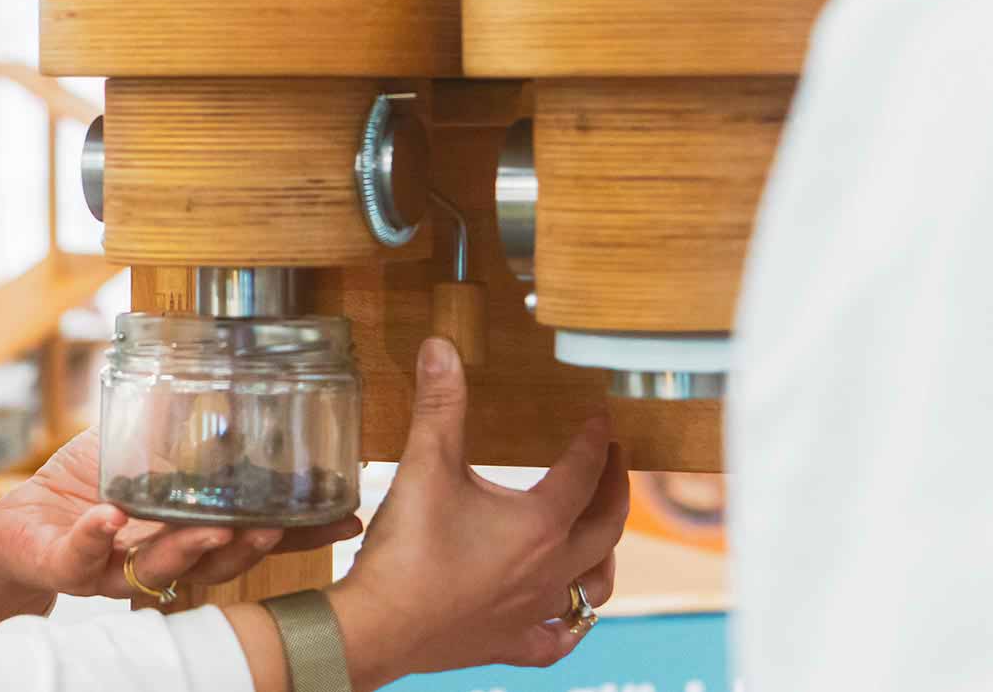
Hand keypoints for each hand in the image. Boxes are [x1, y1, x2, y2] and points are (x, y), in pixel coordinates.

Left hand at [0, 428, 363, 627]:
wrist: (18, 522)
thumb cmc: (85, 486)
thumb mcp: (137, 448)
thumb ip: (178, 427)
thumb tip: (230, 374)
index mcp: (188, 532)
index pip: (251, 535)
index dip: (297, 532)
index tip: (344, 518)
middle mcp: (161, 559)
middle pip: (217, 563)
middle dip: (246, 546)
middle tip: (271, 527)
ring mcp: (115, 568)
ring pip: (159, 569)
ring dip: (185, 547)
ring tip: (207, 526)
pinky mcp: (67, 564)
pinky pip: (83, 557)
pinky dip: (96, 537)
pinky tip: (109, 518)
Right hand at [328, 338, 628, 685]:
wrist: (378, 627)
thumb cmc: (406, 552)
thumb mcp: (424, 465)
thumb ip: (439, 405)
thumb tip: (441, 348)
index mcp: (538, 524)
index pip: (582, 473)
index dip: (594, 440)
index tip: (601, 421)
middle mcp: (548, 570)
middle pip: (605, 527)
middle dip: (615, 489)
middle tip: (615, 462)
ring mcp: (532, 611)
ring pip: (594, 588)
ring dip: (605, 555)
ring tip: (603, 534)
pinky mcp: (508, 643)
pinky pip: (555, 641)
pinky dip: (569, 626)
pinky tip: (568, 617)